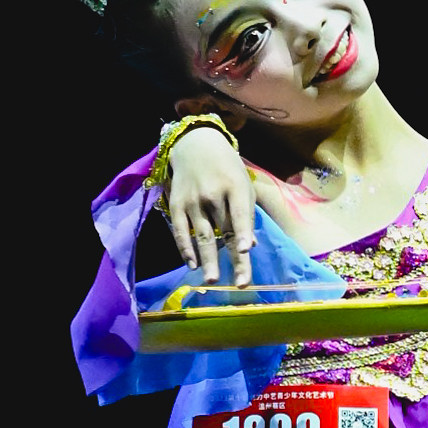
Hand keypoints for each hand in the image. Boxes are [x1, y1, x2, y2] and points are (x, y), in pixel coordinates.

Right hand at [165, 120, 257, 284]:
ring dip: (207, 260)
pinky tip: (192, 265)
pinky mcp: (176, 205)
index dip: (244, 231)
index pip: (240, 213)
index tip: (247, 249)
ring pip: (202, 236)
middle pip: (224, 232)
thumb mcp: (243, 185)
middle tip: (239, 282)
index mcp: (234, 186)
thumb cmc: (227, 169)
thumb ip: (247, 214)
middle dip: (232, 258)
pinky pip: (180, 232)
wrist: (195, 145)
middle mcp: (212, 194)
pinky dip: (186, 249)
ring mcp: (192, 200)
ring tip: (212, 280)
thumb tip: (251, 246)